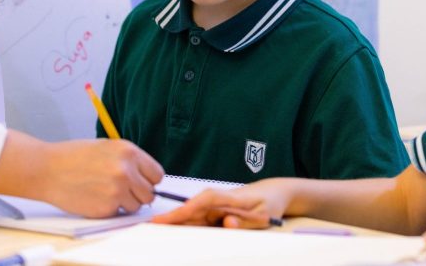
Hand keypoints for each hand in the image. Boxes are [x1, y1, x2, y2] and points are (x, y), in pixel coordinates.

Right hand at [37, 138, 163, 216]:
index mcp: (129, 152)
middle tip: (121, 189)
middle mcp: (126, 171)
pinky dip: (110, 209)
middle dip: (138, 193)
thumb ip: (129, 160)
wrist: (48, 169)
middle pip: (150, 193)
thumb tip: (147, 177)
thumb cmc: (73, 157)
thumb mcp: (107, 147)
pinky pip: (119, 214)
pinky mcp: (106, 208)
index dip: (148, 180)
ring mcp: (117, 190)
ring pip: (136, 206)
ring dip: (125, 203)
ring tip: (105, 191)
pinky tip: (95, 197)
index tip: (141, 182)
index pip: (157, 174)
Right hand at [153, 178, 294, 228]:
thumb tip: (226, 222)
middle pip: (192, 210)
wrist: (273, 194)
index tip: (169, 217)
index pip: (203, 201)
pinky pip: (199, 221)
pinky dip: (186, 225)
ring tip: (156, 229)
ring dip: (176, 222)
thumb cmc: (268, 203)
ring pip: (192, 216)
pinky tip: (174, 230)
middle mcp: (218, 200)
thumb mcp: (263, 215)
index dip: (185, 209)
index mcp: (228, 197)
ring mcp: (215, 207)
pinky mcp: (215, 214)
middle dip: (172, 217)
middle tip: (152, 225)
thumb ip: (245, 221)